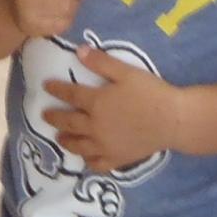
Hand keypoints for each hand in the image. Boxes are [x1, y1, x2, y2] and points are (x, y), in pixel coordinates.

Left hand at [41, 45, 183, 173]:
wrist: (173, 120)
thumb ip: (101, 62)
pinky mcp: (117, 159)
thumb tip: (78, 52)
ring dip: (66, 141)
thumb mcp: (126, 71)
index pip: (70, 95)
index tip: (46, 86)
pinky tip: (86, 159)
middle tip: (44, 115)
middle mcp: (95, 126)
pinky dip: (88, 162)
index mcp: (96, 102)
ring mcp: (105, 145)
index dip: (56, 89)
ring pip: (78, 146)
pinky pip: (97, 164)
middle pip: (68, 123)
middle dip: (54, 118)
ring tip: (59, 139)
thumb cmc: (150, 92)